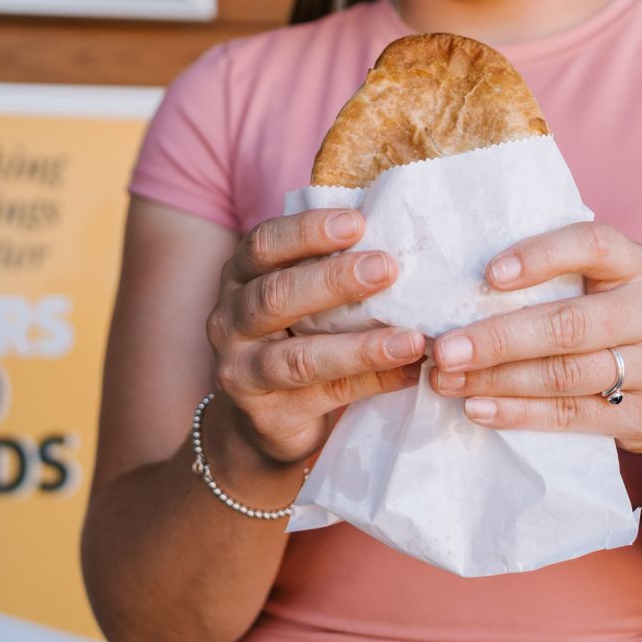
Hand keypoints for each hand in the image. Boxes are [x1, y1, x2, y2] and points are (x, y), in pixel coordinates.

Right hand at [206, 208, 424, 466]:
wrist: (260, 419)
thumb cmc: (294, 334)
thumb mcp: (298, 295)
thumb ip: (329, 265)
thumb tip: (400, 231)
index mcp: (239, 277)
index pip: (263, 244)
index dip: (307, 231)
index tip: (358, 222)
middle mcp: (229, 321)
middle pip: (276, 295)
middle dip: (334, 280)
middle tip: (387, 268)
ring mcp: (242, 372)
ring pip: (300, 358)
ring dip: (361, 348)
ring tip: (412, 340)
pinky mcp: (267, 416)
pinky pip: (325, 397)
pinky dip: (372, 383)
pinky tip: (408, 372)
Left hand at [428, 221, 641, 461]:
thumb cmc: (625, 319)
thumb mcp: (612, 283)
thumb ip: (562, 273)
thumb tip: (466, 279)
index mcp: (637, 265)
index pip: (592, 245)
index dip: (540, 257)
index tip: (488, 275)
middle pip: (568, 325)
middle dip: (498, 338)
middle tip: (444, 348)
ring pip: (565, 375)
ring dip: (497, 380)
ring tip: (447, 380)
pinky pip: (572, 416)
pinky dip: (520, 414)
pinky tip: (479, 409)